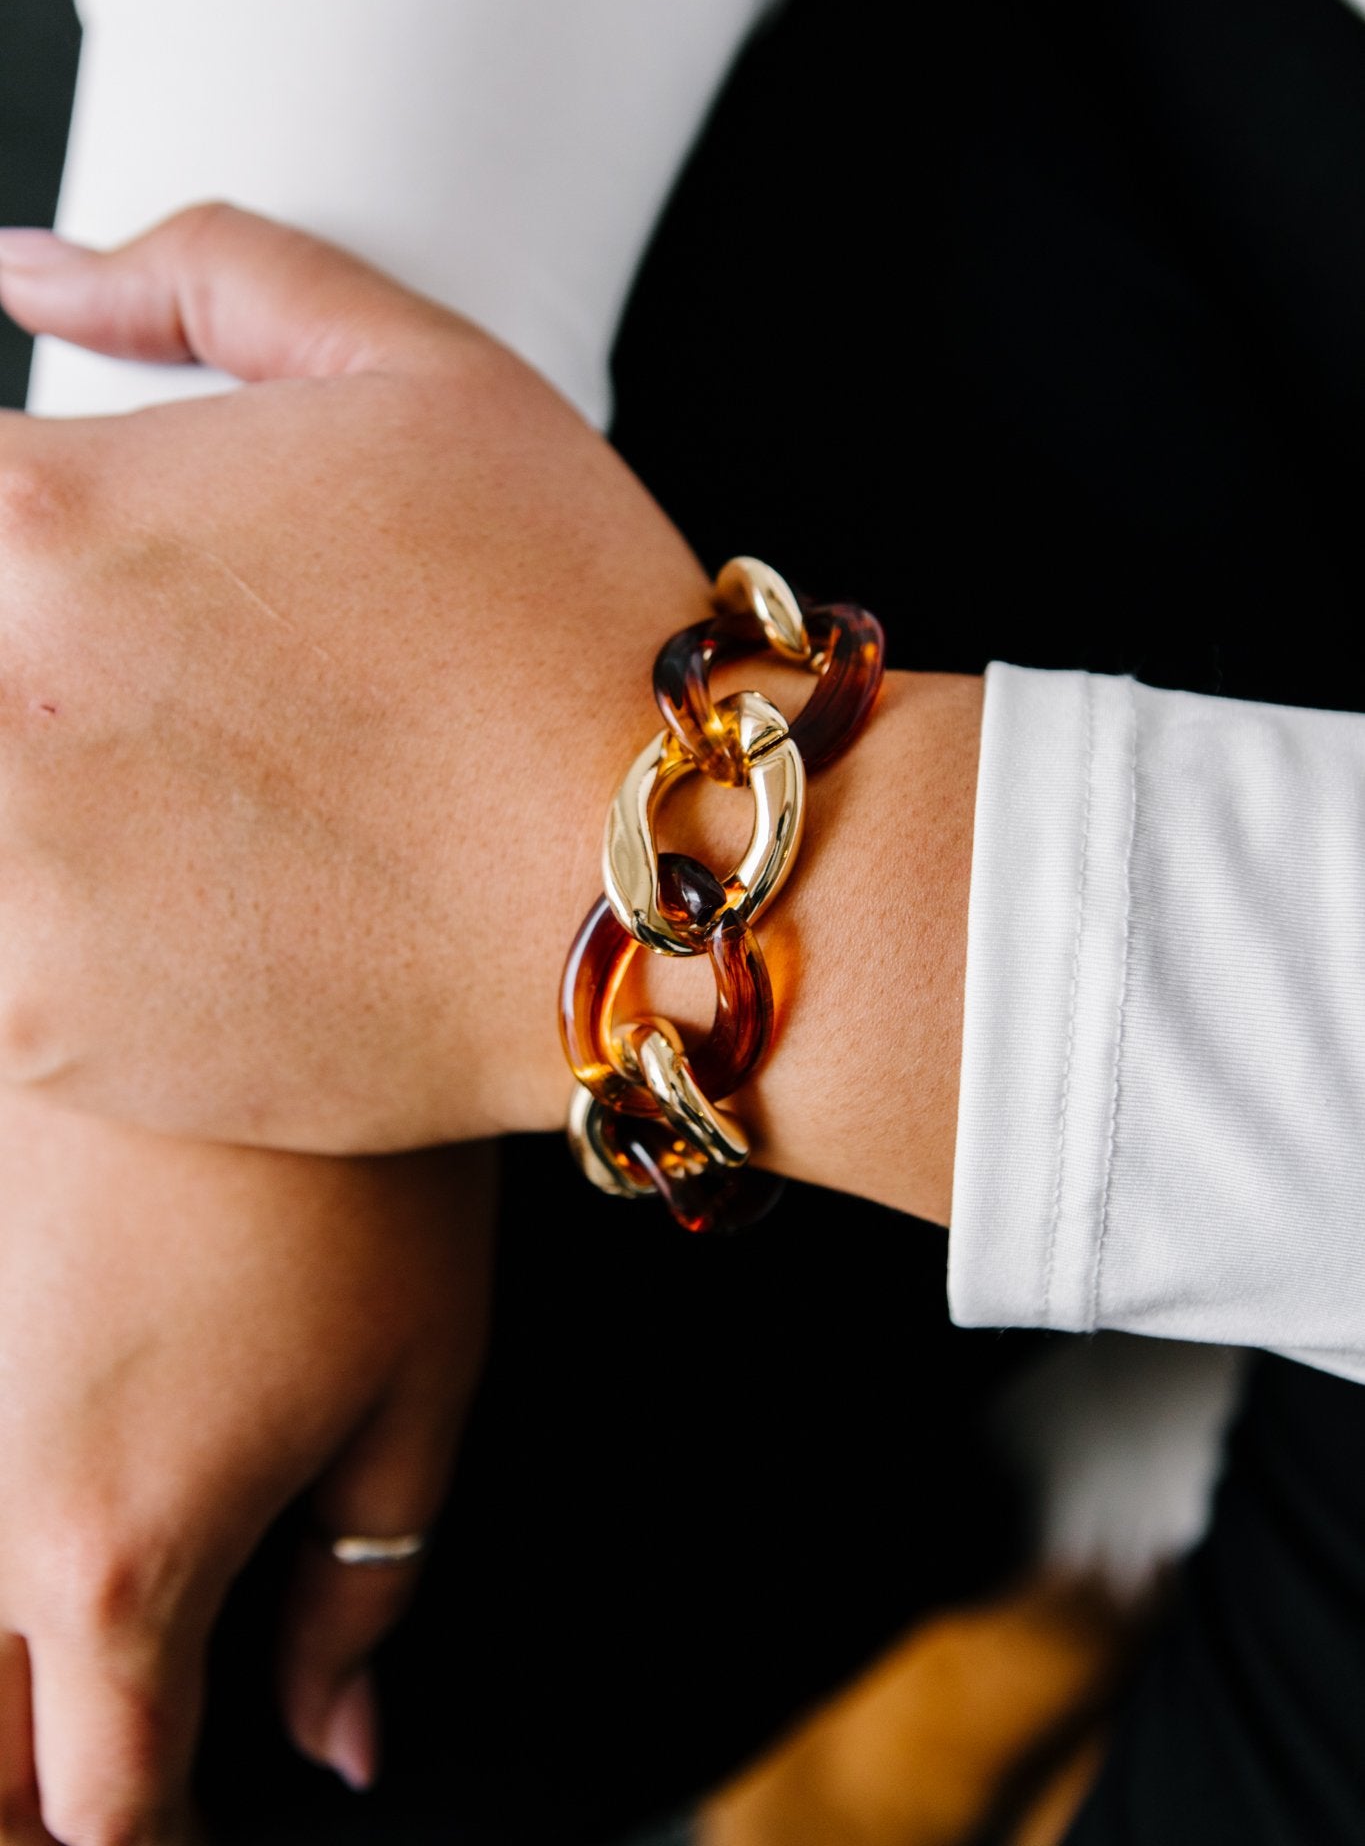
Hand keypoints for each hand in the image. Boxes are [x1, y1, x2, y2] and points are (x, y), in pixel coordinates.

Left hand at [0, 206, 708, 1152]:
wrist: (669, 888)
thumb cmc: (568, 623)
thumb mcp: (428, 374)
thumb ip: (208, 275)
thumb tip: (27, 271)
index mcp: (48, 511)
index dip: (28, 533)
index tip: (128, 588)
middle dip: (35, 669)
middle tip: (181, 702)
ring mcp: (6, 875)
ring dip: (36, 791)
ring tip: (184, 806)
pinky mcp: (40, 1023)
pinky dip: (55, 929)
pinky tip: (186, 910)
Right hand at [0, 1090, 492, 1845]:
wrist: (252, 946)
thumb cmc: (367, 1175)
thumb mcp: (412, 1391)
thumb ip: (360, 1595)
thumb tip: (340, 1745)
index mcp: (122, 1556)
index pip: (107, 1802)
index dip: (168, 1841)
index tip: (211, 1823)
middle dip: (41, 1805)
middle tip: (129, 1771)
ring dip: (1, 1686)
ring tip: (85, 1658)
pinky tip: (52, 1521)